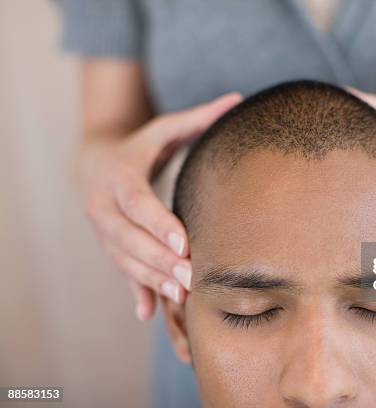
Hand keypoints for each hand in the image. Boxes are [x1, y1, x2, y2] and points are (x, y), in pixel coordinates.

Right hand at [78, 93, 241, 319]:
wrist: (94, 165)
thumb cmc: (140, 147)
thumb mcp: (163, 129)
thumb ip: (198, 118)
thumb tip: (239, 98)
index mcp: (119, 177)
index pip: (137, 203)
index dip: (157, 223)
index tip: (183, 242)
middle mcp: (104, 208)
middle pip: (128, 239)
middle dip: (158, 260)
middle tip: (191, 277)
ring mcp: (105, 232)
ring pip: (125, 261)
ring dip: (151, 280)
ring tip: (181, 296)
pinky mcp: (111, 247)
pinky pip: (122, 273)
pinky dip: (136, 293)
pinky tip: (149, 314)